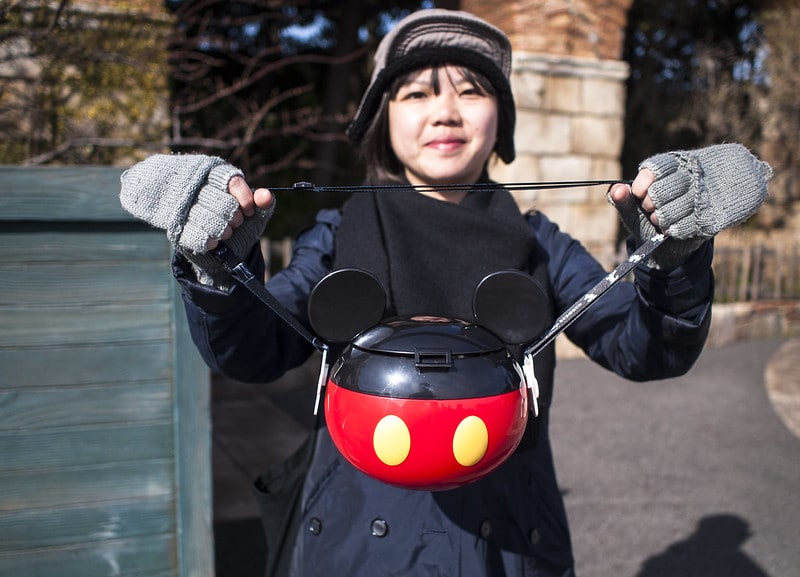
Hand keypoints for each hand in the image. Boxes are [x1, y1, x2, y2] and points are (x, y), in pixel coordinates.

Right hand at [120, 154, 275, 288]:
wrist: (219, 248)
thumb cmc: (237, 224)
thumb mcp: (253, 213)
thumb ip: (263, 203)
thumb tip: (266, 196)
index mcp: (216, 175)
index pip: (233, 182)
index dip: (245, 200)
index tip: (249, 211)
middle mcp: (195, 185)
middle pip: (224, 203)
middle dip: (235, 218)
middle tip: (236, 223)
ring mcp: (182, 205)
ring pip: (210, 220)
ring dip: (223, 231)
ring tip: (224, 232)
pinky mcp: (175, 225)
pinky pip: (197, 236)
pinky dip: (211, 241)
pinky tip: (214, 241)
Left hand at [607, 144, 770, 269]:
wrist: (667, 245)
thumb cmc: (646, 221)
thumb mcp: (632, 210)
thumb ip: (623, 200)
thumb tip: (617, 190)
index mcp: (668, 168)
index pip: (656, 168)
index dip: (643, 185)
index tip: (638, 195)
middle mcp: (689, 176)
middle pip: (665, 188)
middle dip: (651, 203)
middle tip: (650, 210)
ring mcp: (703, 194)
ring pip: (678, 205)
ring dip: (663, 218)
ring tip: (660, 221)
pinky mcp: (711, 215)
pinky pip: (690, 222)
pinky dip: (675, 229)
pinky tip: (671, 229)